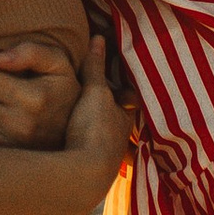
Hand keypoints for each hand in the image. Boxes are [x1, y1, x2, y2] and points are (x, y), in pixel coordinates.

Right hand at [60, 35, 131, 201]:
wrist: (84, 174)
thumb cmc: (95, 128)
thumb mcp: (94, 92)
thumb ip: (96, 66)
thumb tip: (99, 38)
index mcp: (125, 120)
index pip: (130, 103)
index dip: (127, 95)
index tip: (126, 89)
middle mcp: (120, 143)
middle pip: (120, 128)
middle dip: (117, 123)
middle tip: (114, 116)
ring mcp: (108, 162)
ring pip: (109, 147)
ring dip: (105, 143)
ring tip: (100, 139)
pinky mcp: (92, 176)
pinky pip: (93, 162)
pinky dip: (90, 159)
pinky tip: (84, 162)